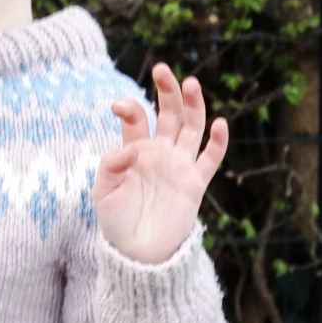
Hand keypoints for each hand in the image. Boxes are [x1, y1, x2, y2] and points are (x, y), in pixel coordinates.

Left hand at [94, 64, 228, 264]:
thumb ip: (110, 167)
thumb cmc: (116, 223)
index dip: (130, 108)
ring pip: (192, 127)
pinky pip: (211, 158)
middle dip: (166, 91)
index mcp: (135, 150)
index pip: (136, 119)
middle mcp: (160, 152)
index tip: (119, 107)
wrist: (138, 253)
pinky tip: (219, 123)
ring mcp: (179, 165)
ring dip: (193, 105)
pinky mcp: (195, 182)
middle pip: (168, 113)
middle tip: (161, 69)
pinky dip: (218, 141)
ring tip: (191, 83)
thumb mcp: (103, 194)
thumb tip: (131, 148)